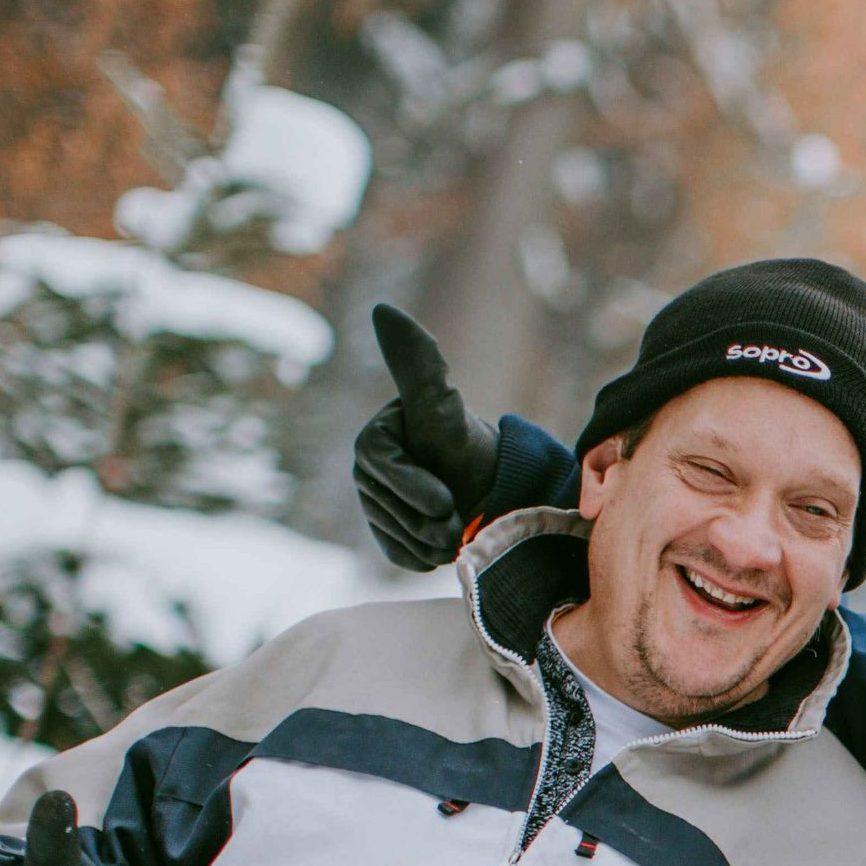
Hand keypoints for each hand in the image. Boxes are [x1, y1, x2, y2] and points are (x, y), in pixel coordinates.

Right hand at [351, 304, 498, 572]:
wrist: (498, 487)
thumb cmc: (469, 445)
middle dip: (429, 519)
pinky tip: (447, 541)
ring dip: (433, 539)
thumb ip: (415, 364)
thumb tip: (383, 309)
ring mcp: (377, 506)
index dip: (412, 489)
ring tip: (459, 525)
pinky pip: (400, 555)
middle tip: (459, 515)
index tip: (445, 501)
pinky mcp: (392, 536)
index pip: (381, 472)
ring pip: (396, 536)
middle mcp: (368, 472)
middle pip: (388, 509)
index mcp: (374, 439)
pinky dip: (428, 556)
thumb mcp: (443, 406)